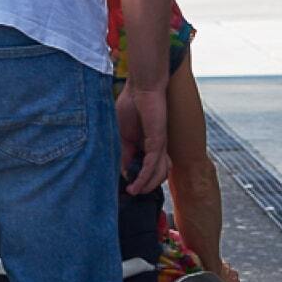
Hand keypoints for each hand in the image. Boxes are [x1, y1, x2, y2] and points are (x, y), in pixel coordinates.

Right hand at [117, 81, 169, 195]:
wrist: (143, 88)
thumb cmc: (131, 104)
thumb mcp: (122, 133)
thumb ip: (124, 151)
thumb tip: (124, 169)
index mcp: (145, 143)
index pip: (143, 167)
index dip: (135, 178)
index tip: (125, 188)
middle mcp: (155, 147)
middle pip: (154, 173)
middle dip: (144, 186)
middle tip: (131, 193)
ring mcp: (158, 145)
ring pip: (157, 173)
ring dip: (146, 185)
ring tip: (134, 192)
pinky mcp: (158, 142)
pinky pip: (153, 165)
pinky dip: (145, 177)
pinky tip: (135, 185)